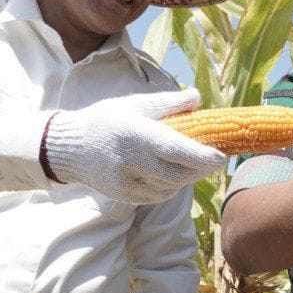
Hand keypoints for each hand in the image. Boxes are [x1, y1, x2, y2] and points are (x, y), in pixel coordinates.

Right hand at [44, 89, 227, 203]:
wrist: (70, 148)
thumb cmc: (107, 120)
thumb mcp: (135, 104)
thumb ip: (168, 103)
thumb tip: (197, 97)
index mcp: (136, 134)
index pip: (176, 150)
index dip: (202, 157)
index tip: (222, 156)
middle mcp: (131, 161)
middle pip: (178, 173)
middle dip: (200, 168)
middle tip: (212, 159)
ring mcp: (127, 182)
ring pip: (171, 187)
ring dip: (187, 177)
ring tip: (190, 162)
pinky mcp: (125, 196)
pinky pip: (159, 195)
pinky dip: (171, 186)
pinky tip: (169, 173)